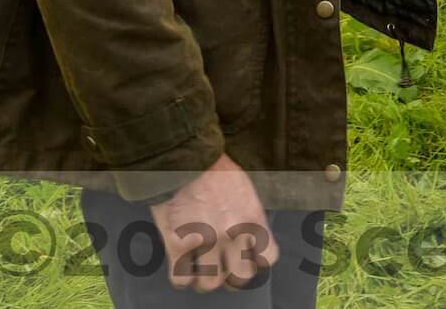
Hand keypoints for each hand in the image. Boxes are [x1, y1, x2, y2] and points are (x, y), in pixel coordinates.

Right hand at [148, 154, 278, 292]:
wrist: (183, 160)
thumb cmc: (214, 171)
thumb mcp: (245, 190)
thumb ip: (249, 217)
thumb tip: (250, 242)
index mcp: (252, 219)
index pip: (268, 258)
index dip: (256, 262)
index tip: (246, 260)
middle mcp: (233, 234)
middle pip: (240, 278)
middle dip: (231, 276)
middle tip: (222, 268)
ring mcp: (205, 242)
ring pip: (210, 285)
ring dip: (204, 279)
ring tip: (199, 268)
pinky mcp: (177, 246)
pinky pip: (181, 280)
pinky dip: (181, 277)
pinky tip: (181, 266)